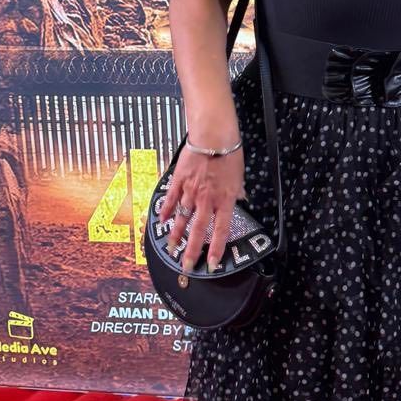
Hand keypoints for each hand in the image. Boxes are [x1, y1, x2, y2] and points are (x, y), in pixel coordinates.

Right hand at [158, 143, 244, 271]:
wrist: (213, 135)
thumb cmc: (229, 153)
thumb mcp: (239, 176)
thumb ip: (237, 191)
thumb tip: (240, 198)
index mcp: (225, 200)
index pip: (221, 231)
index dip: (216, 249)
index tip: (212, 263)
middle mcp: (207, 199)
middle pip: (198, 231)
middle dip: (192, 251)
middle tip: (187, 265)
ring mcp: (191, 191)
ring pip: (182, 218)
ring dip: (175, 235)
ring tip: (171, 249)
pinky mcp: (179, 181)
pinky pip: (171, 200)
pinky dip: (166, 211)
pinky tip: (161, 221)